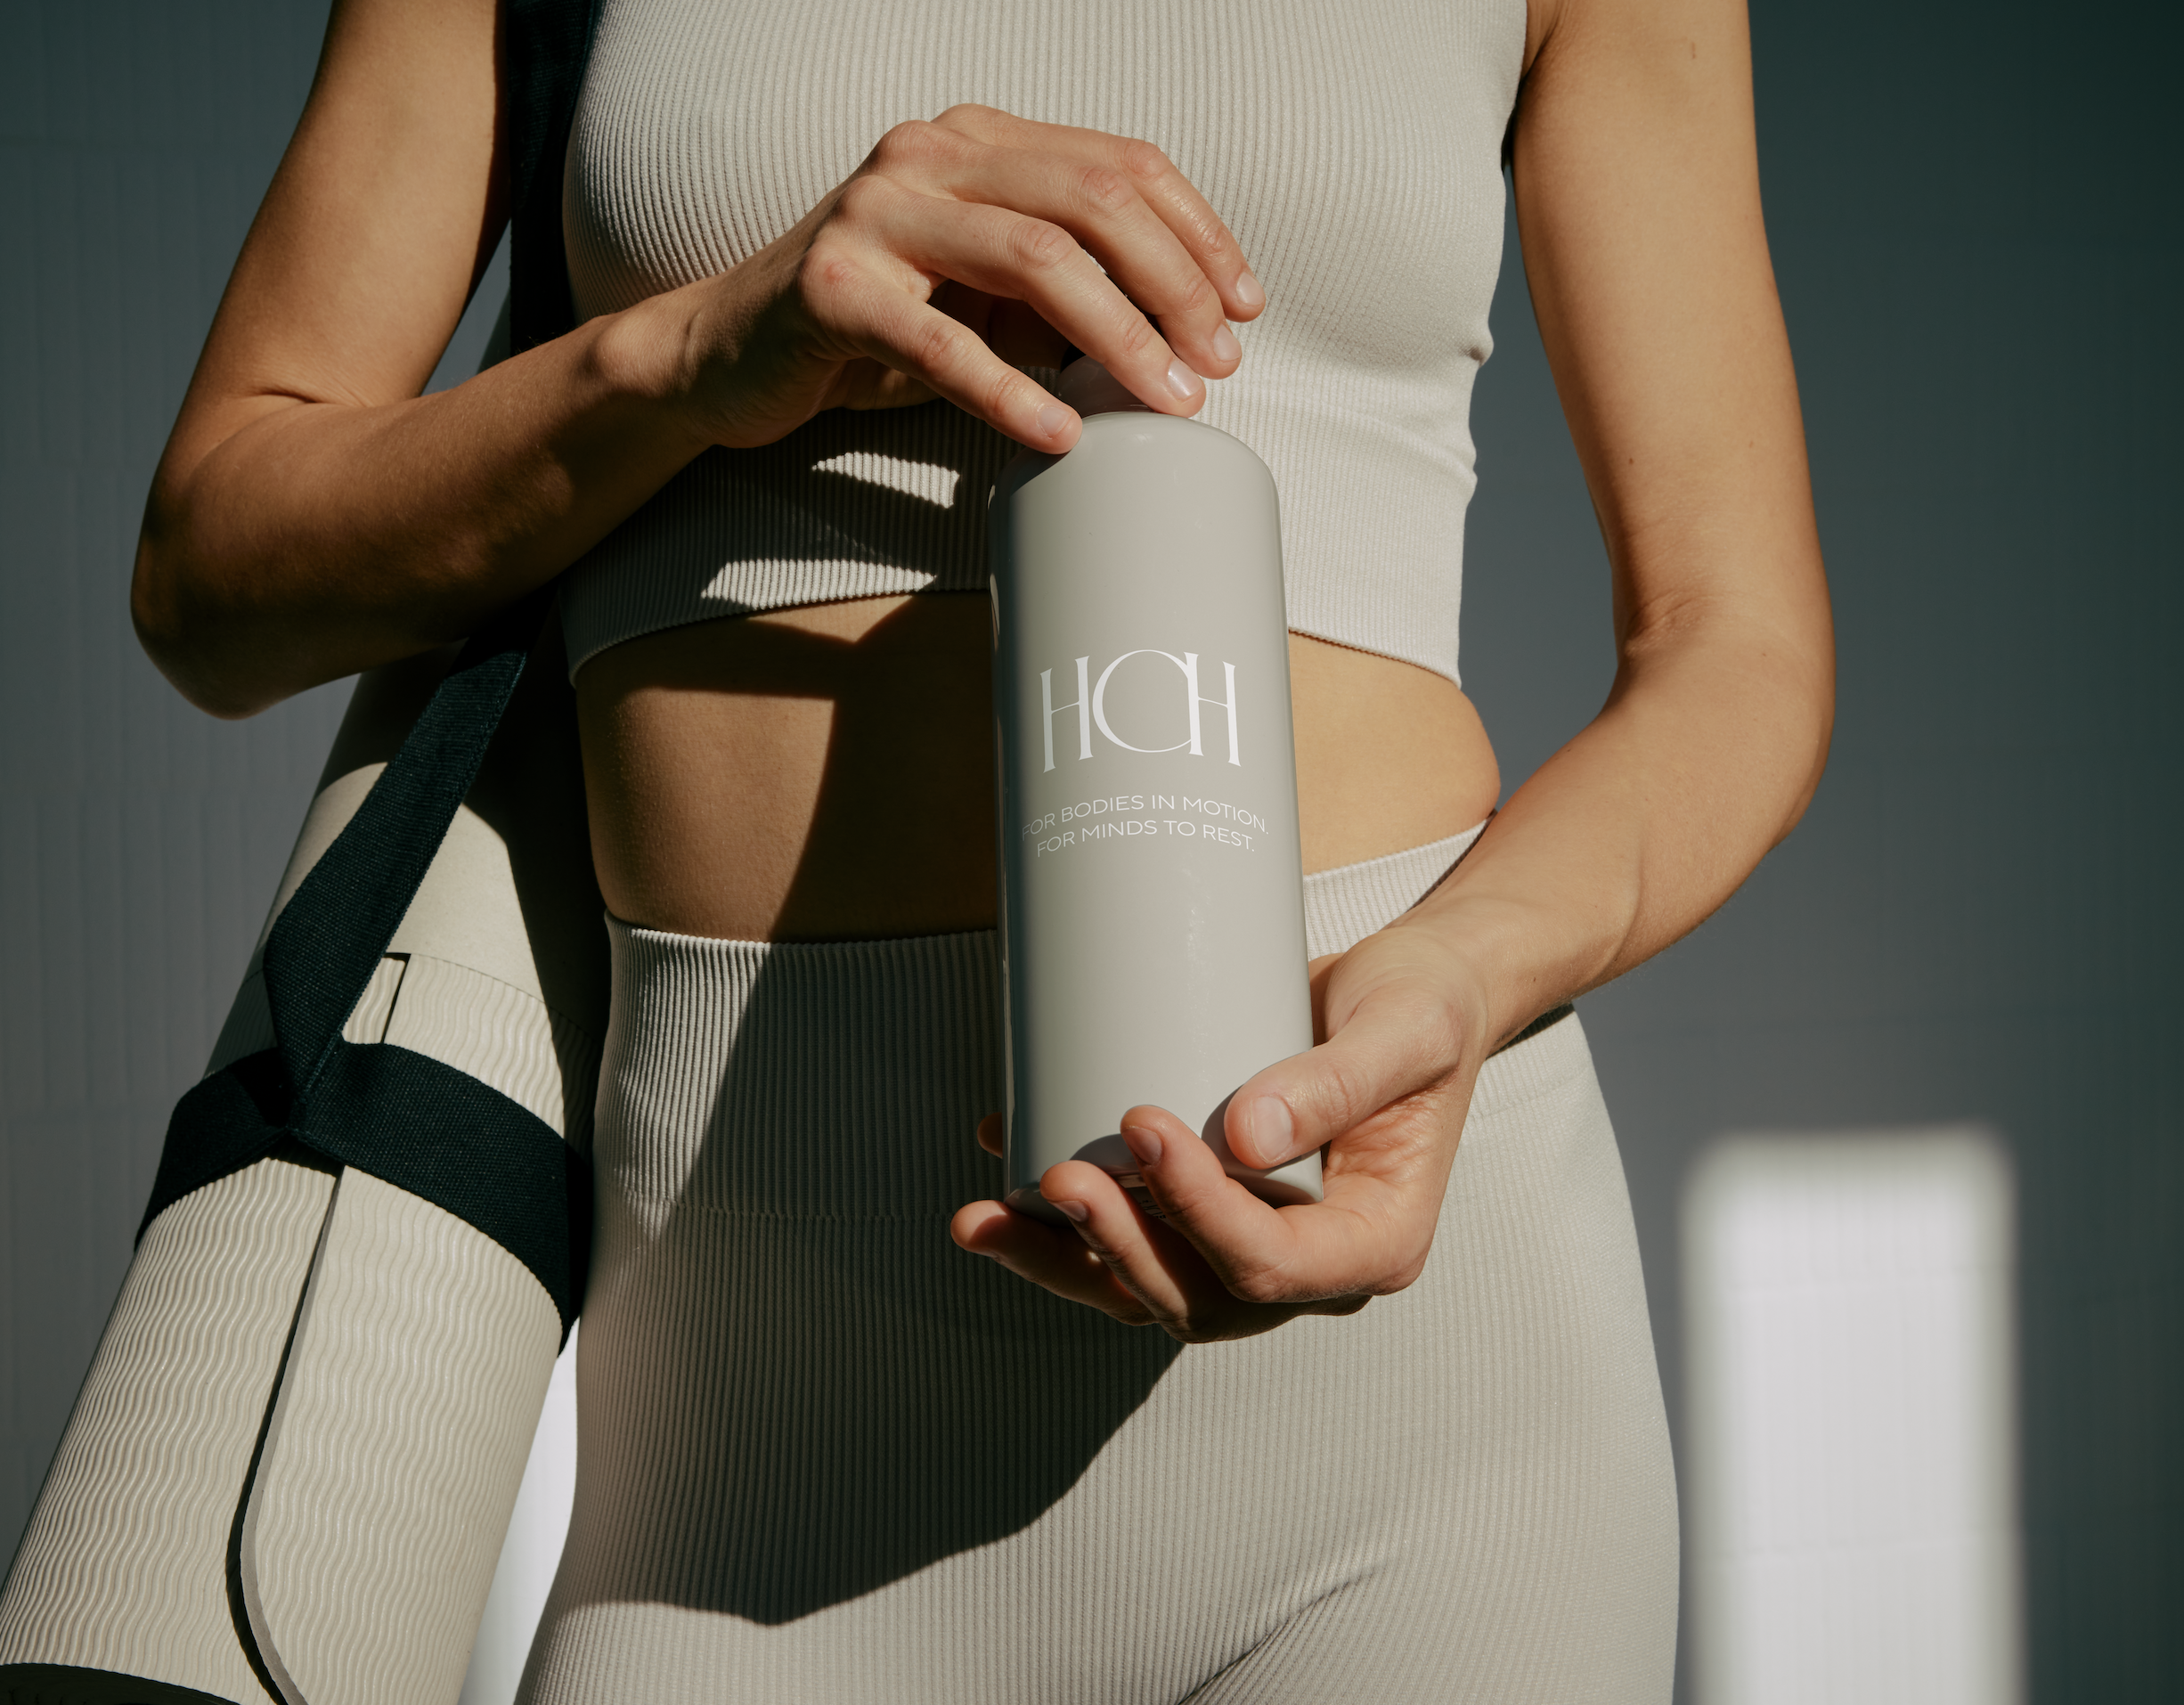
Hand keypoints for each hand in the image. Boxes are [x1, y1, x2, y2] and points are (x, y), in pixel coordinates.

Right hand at [667, 104, 1265, 453]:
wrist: (728, 353)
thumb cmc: (872, 325)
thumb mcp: (981, 294)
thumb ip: (1063, 288)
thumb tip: (1182, 333)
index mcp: (977, 140)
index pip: (1120, 164)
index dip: (1198, 234)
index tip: (1244, 307)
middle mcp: (929, 155)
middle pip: (1094, 201)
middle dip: (1175, 286)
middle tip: (1217, 364)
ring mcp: (876, 212)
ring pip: (1036, 259)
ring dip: (1119, 337)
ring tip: (1166, 401)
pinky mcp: (833, 287)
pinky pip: (943, 343)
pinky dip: (1013, 394)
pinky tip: (1062, 433)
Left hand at [951, 921, 1499, 1342]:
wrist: (1411, 992)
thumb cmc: (1420, 1008)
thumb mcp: (1402, 1029)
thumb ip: (1338, 1080)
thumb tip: (1247, 1139)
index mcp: (1373, 1243)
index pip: (1272, 1267)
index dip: (1197, 1214)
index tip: (1145, 1125)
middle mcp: (1310, 1265)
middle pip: (1196, 1298)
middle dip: (1114, 1248)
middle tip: (1057, 1175)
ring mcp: (1252, 1244)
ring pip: (1145, 1287)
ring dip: (1061, 1260)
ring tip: (984, 1215)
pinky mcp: (1206, 1209)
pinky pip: (1127, 1239)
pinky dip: (1057, 1220)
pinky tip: (1003, 1159)